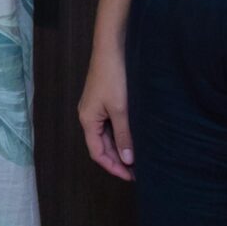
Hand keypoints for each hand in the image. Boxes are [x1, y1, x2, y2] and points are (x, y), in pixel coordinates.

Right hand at [78, 46, 135, 180]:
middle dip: (118, 159)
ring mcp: (95, 107)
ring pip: (106, 135)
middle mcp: (88, 115)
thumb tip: (128, 160)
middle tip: (139, 170)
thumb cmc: (114, 77)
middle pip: (101, 145)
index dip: (113, 167)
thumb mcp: (120, 109)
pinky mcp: (103, 100)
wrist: (111, 48)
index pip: (97, 153)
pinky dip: (120, 134)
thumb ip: (123, 135)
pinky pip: (110, 124)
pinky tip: (133, 136)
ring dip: (120, 147)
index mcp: (87, 120)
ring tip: (138, 156)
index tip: (131, 177)